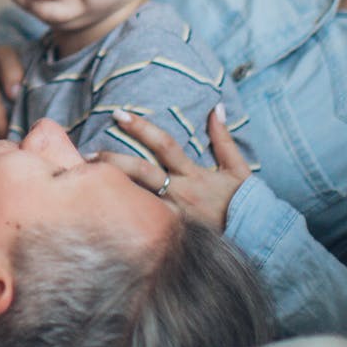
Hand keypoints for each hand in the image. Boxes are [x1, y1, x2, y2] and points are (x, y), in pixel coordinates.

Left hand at [88, 105, 250, 229]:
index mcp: (194, 174)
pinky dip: (124, 216)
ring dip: (113, 188)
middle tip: (88, 151)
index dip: (141, 127)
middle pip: (141, 172)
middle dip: (114, 159)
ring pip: (137, 199)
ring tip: (87, 179)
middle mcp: (181, 194)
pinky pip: (144, 224)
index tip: (119, 114)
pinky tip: (102, 211)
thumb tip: (216, 108)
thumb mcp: (238, 168)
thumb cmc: (246, 202)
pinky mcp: (171, 235)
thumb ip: (223, 138)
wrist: (258, 238)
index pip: (164, 144)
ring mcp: (174, 217)